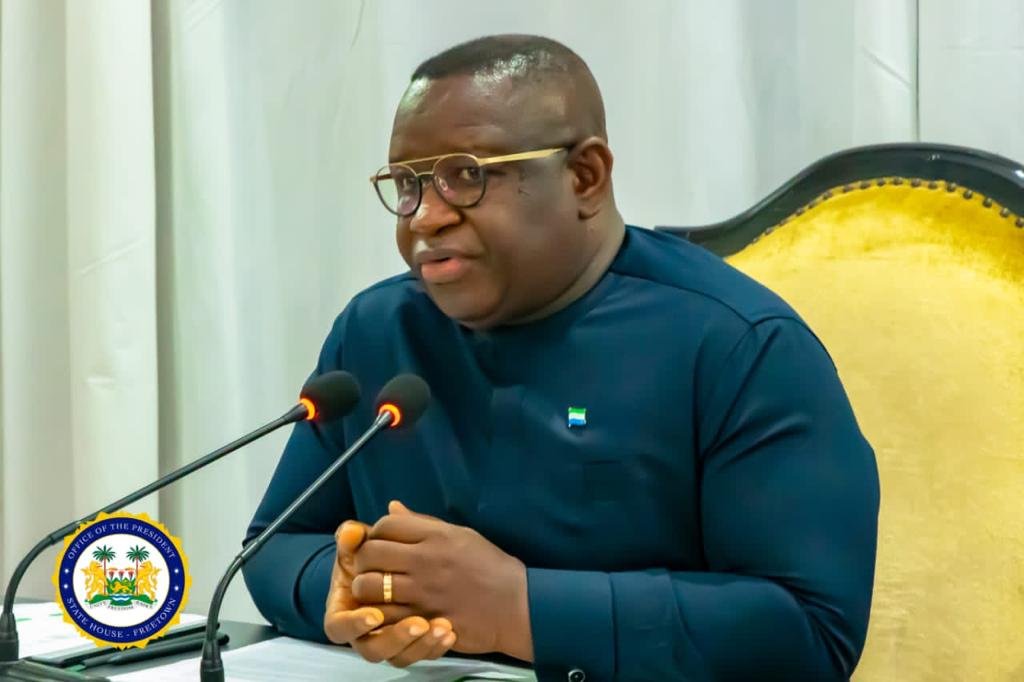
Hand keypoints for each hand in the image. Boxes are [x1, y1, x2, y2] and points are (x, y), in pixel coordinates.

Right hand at [324, 520, 457, 666]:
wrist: (399, 565)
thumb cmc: (373, 555)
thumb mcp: (362, 544)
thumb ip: (353, 538)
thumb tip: (353, 532)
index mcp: (345, 610)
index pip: (339, 627)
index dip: (354, 624)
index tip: (375, 614)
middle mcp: (365, 631)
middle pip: (372, 649)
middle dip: (395, 638)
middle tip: (418, 623)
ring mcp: (390, 640)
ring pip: (399, 656)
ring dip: (419, 644)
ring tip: (441, 626)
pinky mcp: (413, 643)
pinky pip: (422, 654)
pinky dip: (435, 646)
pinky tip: (450, 632)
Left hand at [350, 501, 532, 659]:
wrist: (516, 605)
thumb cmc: (490, 566)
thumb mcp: (460, 534)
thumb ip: (422, 522)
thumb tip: (391, 507)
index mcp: (436, 536)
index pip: (386, 524)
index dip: (376, 532)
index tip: (381, 543)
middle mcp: (426, 560)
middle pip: (370, 553)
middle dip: (363, 560)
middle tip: (371, 568)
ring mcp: (424, 592)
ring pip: (370, 586)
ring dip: (366, 589)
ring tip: (374, 592)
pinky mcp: (424, 619)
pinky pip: (385, 615)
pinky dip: (378, 614)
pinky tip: (385, 611)